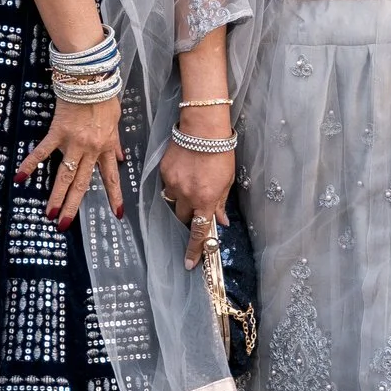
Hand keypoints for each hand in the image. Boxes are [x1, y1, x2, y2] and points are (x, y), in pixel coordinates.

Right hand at [17, 92, 125, 227]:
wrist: (91, 79)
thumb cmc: (104, 97)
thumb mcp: (115, 122)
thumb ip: (115, 143)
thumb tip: (121, 158)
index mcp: (105, 147)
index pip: (111, 177)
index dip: (114, 196)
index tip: (117, 215)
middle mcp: (90, 149)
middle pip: (82, 183)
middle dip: (73, 206)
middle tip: (64, 224)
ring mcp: (73, 143)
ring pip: (64, 175)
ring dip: (56, 196)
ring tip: (48, 214)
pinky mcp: (58, 133)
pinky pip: (43, 152)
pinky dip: (31, 164)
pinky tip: (20, 178)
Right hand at [159, 125, 234, 269]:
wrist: (202, 128)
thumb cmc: (220, 152)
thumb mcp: (227, 180)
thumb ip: (221, 203)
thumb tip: (221, 221)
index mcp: (206, 199)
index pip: (199, 232)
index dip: (194, 250)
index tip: (189, 263)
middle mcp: (187, 195)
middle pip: (182, 218)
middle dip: (188, 217)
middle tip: (196, 204)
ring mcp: (172, 183)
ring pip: (172, 201)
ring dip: (181, 199)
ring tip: (191, 181)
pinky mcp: (163, 172)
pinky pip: (167, 185)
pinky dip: (175, 183)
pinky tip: (184, 169)